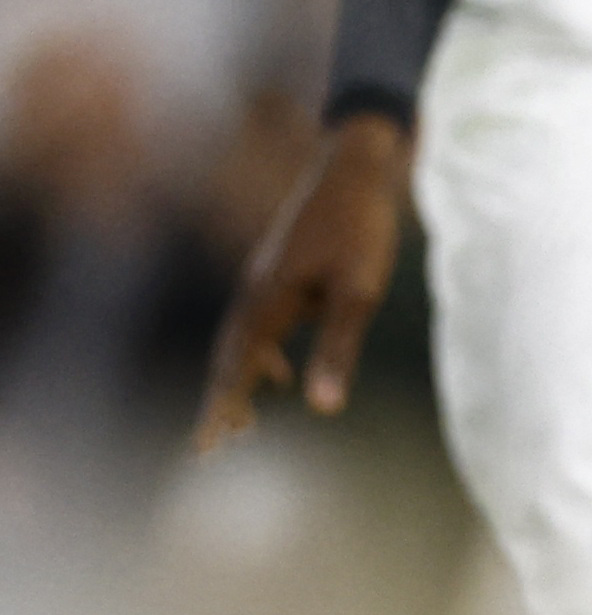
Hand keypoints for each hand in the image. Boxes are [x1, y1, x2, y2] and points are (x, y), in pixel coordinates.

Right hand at [197, 110, 410, 444]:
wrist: (355, 168)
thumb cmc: (361, 228)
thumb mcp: (359, 293)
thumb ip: (339, 349)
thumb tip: (324, 407)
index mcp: (268, 301)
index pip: (236, 368)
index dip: (222, 407)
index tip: (207, 446)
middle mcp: (256, 292)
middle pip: (229, 358)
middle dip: (221, 401)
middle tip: (210, 446)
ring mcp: (265, 281)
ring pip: (242, 342)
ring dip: (239, 381)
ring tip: (242, 424)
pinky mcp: (280, 274)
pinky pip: (260, 326)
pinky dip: (260, 356)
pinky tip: (278, 375)